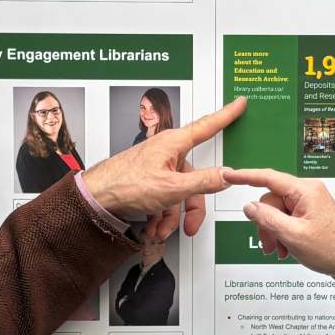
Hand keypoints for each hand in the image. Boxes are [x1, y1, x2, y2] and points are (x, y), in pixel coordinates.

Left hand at [81, 97, 244, 241]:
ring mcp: (157, 166)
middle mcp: (167, 152)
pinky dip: (161, 216)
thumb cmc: (125, 184)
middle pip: (194, 179)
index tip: (239, 104)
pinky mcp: (148, 180)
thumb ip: (204, 181)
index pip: (208, 126)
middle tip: (190, 225)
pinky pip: (165, 198)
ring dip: (172, 217)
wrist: (96, 198)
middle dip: (190, 207)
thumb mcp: (172, 187)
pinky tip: (152, 227)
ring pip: (179, 193)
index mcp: (174, 143)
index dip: (226, 115)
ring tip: (160, 230)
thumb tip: (227, 175)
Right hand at [226, 168, 334, 283]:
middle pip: (271, 201)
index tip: (230, 176)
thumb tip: (250, 207)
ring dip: (274, 232)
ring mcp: (311, 203)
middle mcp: (309, 192)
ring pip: (277, 212)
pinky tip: (288, 248)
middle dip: (266, 224)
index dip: (245, 177)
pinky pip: (288, 218)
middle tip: (269, 245)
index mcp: (306, 191)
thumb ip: (268, 218)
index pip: (268, 178)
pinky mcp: (312, 214)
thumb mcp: (293, 235)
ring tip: (280, 250)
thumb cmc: (332, 249)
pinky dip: (283, 233)